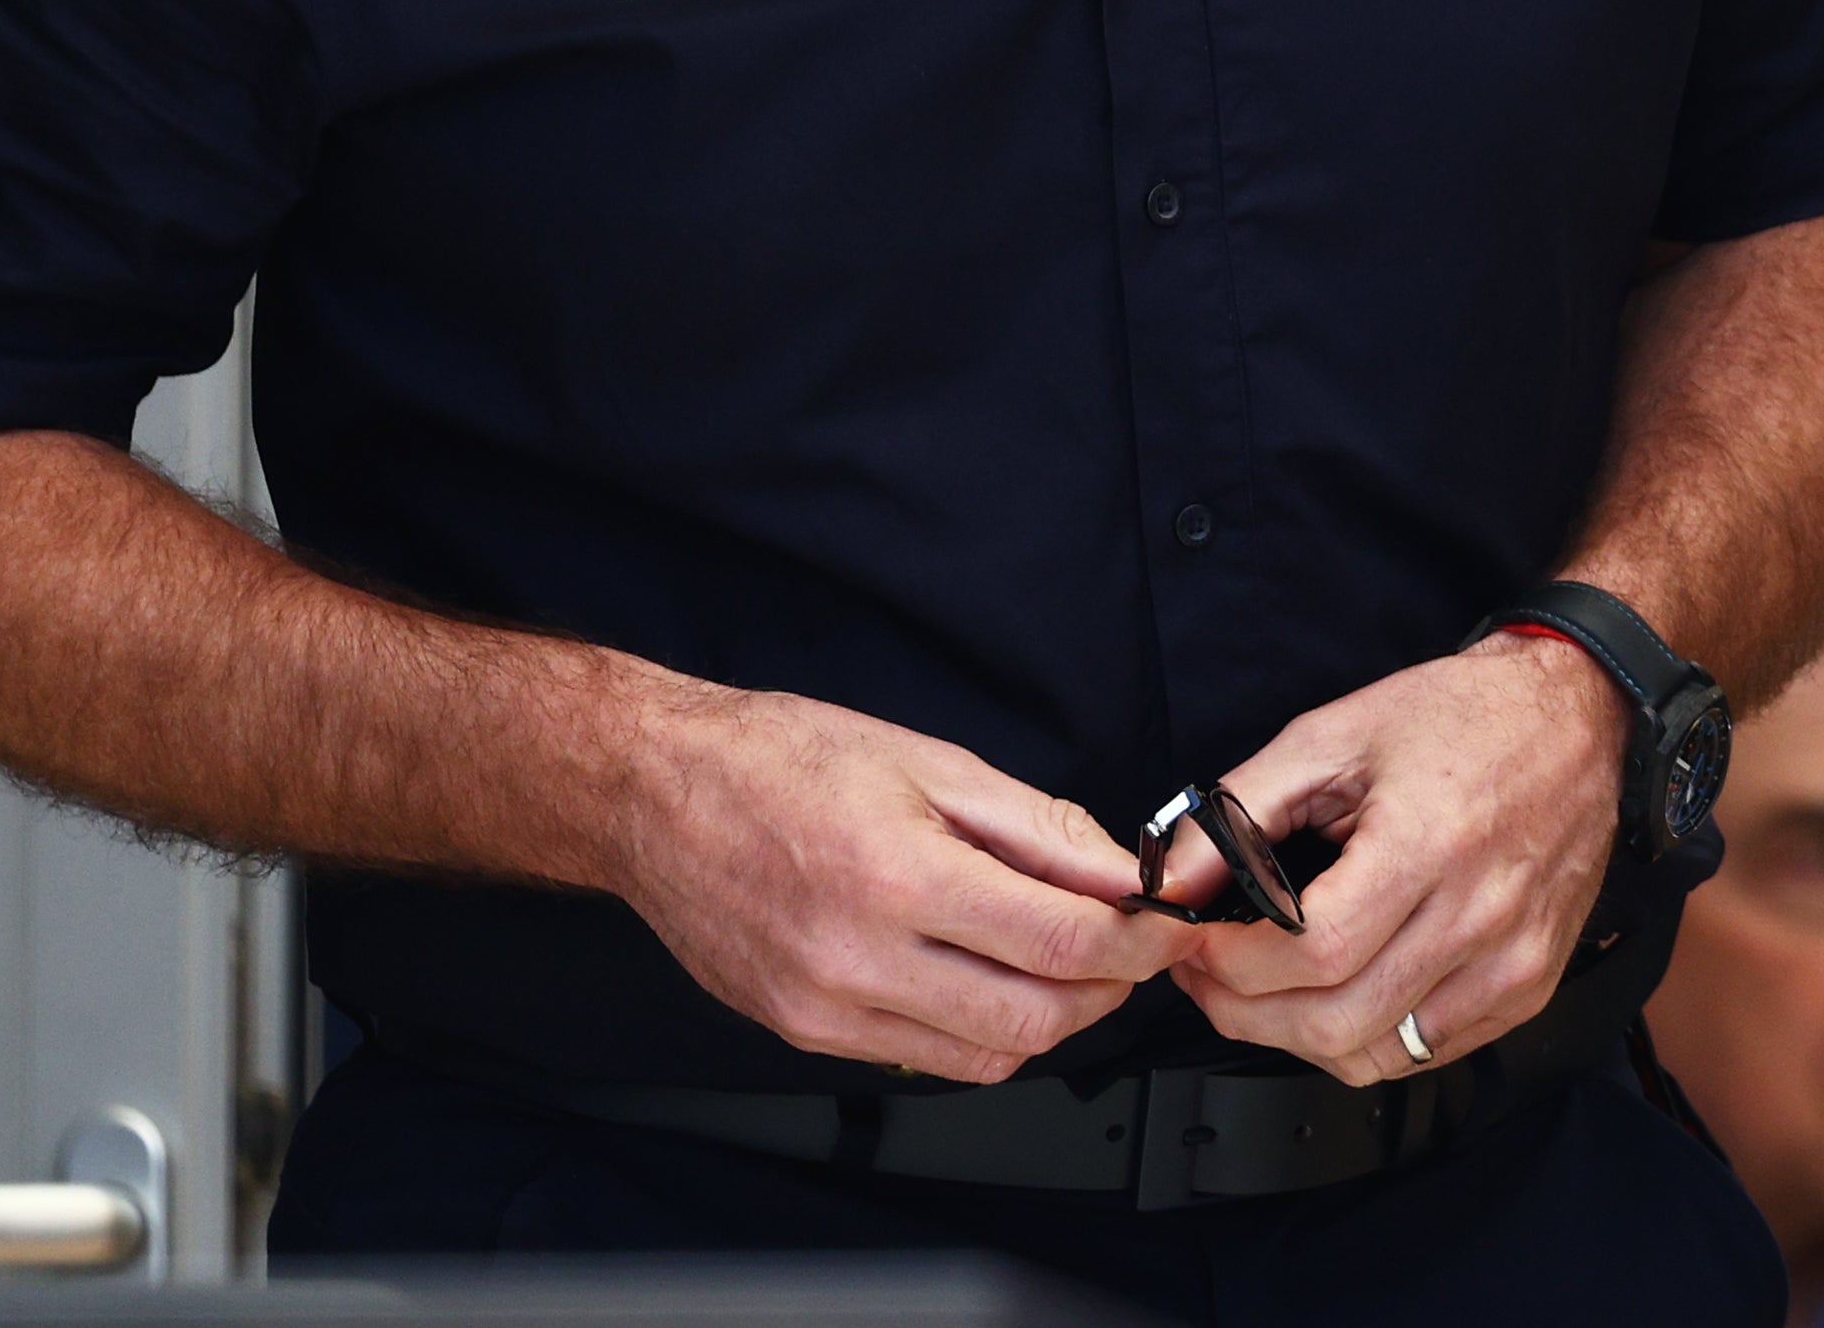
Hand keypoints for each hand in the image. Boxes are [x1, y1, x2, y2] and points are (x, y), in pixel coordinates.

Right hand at [599, 678, 1189, 1080]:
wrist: (657, 796)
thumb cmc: (782, 761)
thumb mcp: (930, 762)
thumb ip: (1038, 827)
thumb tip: (1122, 871)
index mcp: (898, 874)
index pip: (1060, 941)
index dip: (1138, 942)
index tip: (1166, 925)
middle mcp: (859, 958)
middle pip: (1034, 1019)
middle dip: (1108, 992)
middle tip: (1130, 949)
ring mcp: (828, 1010)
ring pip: (986, 1057)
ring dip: (1052, 1020)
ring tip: (1065, 963)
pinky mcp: (805, 1035)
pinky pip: (926, 1063)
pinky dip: (982, 1035)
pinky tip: (990, 981)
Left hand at [1161, 629, 1627, 1083]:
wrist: (1578, 718)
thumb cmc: (1462, 718)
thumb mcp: (1334, 736)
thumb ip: (1241, 811)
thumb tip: (1171, 880)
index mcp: (1429, 846)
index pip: (1311, 953)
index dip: (1232, 966)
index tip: (1193, 945)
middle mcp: (1480, 917)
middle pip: (1336, 1021)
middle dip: (1245, 1012)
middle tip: (1209, 973)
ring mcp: (1512, 962)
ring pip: (1376, 1054)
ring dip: (1298, 1036)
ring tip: (1263, 988)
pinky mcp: (1528, 987)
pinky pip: (1426, 1052)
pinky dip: (1364, 1040)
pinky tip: (1338, 993)